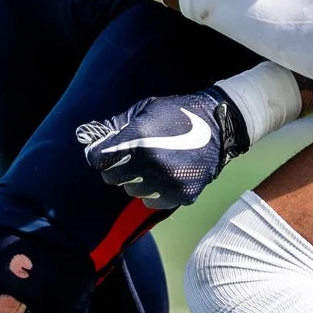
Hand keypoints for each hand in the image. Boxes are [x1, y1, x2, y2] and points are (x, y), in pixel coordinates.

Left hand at [77, 89, 248, 209]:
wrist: (221, 125)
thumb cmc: (177, 113)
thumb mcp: (145, 109)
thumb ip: (118, 125)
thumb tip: (91, 138)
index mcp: (139, 137)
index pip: (99, 158)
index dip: (97, 155)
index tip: (100, 154)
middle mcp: (151, 162)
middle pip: (112, 178)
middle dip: (115, 169)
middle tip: (127, 161)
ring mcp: (168, 181)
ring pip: (131, 191)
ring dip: (135, 181)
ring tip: (150, 167)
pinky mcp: (182, 194)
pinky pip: (152, 202)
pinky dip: (153, 193)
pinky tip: (163, 178)